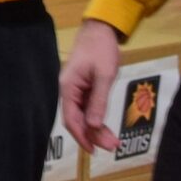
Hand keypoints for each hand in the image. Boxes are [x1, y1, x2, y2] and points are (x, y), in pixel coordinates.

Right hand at [58, 19, 123, 153]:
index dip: (82, 136)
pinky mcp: (83, 88)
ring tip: (112, 140)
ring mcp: (75, 90)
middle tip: (112, 146)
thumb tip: (94, 126)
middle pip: (77, 120)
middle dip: (93, 135)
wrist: (100, 29)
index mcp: (68, 88)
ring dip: (96, 129)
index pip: (72, 119)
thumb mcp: (104, 75)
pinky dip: (96, 118)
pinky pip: (87, 108)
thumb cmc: (101, 49)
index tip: (95, 150)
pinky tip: (105, 127)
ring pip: (82, 116)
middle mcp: (68, 91)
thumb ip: (98, 101)